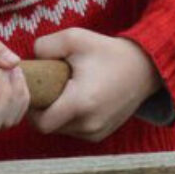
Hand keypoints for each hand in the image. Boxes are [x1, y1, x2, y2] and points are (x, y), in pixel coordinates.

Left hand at [30, 29, 162, 142]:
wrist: (145, 68)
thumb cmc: (108, 52)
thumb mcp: (74, 38)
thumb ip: (44, 46)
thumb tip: (30, 60)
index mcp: (81, 103)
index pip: (40, 122)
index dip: (30, 108)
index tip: (33, 91)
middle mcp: (89, 124)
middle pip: (49, 127)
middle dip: (42, 110)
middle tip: (44, 88)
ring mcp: (97, 132)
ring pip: (61, 130)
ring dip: (56, 114)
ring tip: (61, 91)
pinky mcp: (102, 134)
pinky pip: (75, 131)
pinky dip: (69, 118)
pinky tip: (74, 99)